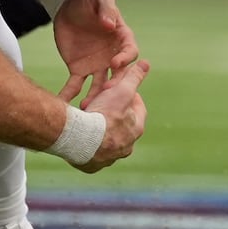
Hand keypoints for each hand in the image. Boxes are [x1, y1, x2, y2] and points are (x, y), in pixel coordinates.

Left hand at [52, 0, 139, 103]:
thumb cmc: (88, 1)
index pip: (129, 52)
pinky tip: (63, 104)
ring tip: (86, 108)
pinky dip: (70, 94)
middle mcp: (112, 56)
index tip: (115, 63)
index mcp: (121, 39)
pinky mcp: (79, 69)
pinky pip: (76, 84)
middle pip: (117, 74)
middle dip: (113, 86)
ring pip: (99, 85)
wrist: (68, 7)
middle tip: (105, 95)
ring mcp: (96, 65)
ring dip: (94, 96)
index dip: (124, 59)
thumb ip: (106, 9)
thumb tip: (109, 24)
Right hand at [73, 58, 148, 172]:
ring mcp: (110, 157)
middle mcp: (126, 146)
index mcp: (136, 129)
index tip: (120, 89)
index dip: (129, 96)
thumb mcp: (121, 91)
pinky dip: (88, 145)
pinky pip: (92, 154)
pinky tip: (80, 137)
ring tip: (88, 118)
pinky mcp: (93, 165)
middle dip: (114, 115)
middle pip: (123, 127)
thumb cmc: (103, 114)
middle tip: (101, 104)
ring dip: (101, 131)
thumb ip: (133, 78)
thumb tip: (147, 63)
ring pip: (108, 142)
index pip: (138, 109)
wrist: (81, 140)